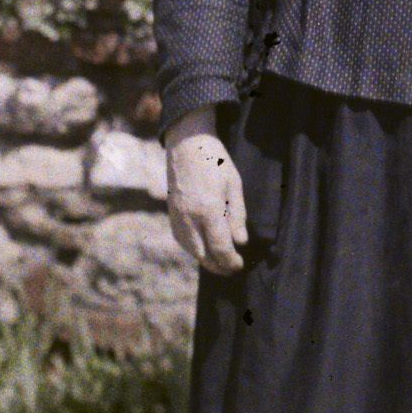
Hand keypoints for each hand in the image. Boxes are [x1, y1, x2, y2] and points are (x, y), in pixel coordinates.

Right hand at [165, 109, 248, 275]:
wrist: (186, 144)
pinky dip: (195, 250)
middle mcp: (189, 218)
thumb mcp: (234, 184)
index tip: (240, 264)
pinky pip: (183, 241)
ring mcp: (177, 218)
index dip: (231, 261)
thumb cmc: (214, 160)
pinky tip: (206, 248)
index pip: (220, 248)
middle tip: (233, 268)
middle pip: (204, 256)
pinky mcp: (171, 215)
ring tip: (221, 262)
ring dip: (207, 260)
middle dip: (219, 266)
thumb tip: (240, 241)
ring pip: (191, 251)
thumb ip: (237, 215)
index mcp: (208, 210)